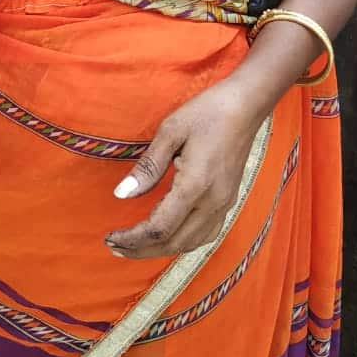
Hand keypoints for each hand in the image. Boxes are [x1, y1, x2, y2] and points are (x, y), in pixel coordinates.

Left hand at [105, 81, 263, 259]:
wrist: (246, 105)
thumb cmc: (206, 112)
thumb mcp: (170, 131)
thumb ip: (147, 167)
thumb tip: (121, 194)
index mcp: (195, 185)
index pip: (159, 228)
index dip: (132, 238)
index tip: (110, 237)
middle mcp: (212, 202)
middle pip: (173, 242)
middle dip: (141, 250)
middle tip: (113, 246)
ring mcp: (224, 204)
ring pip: (190, 243)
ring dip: (160, 250)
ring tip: (134, 246)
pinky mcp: (229, 201)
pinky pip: (205, 235)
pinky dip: (182, 242)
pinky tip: (167, 237)